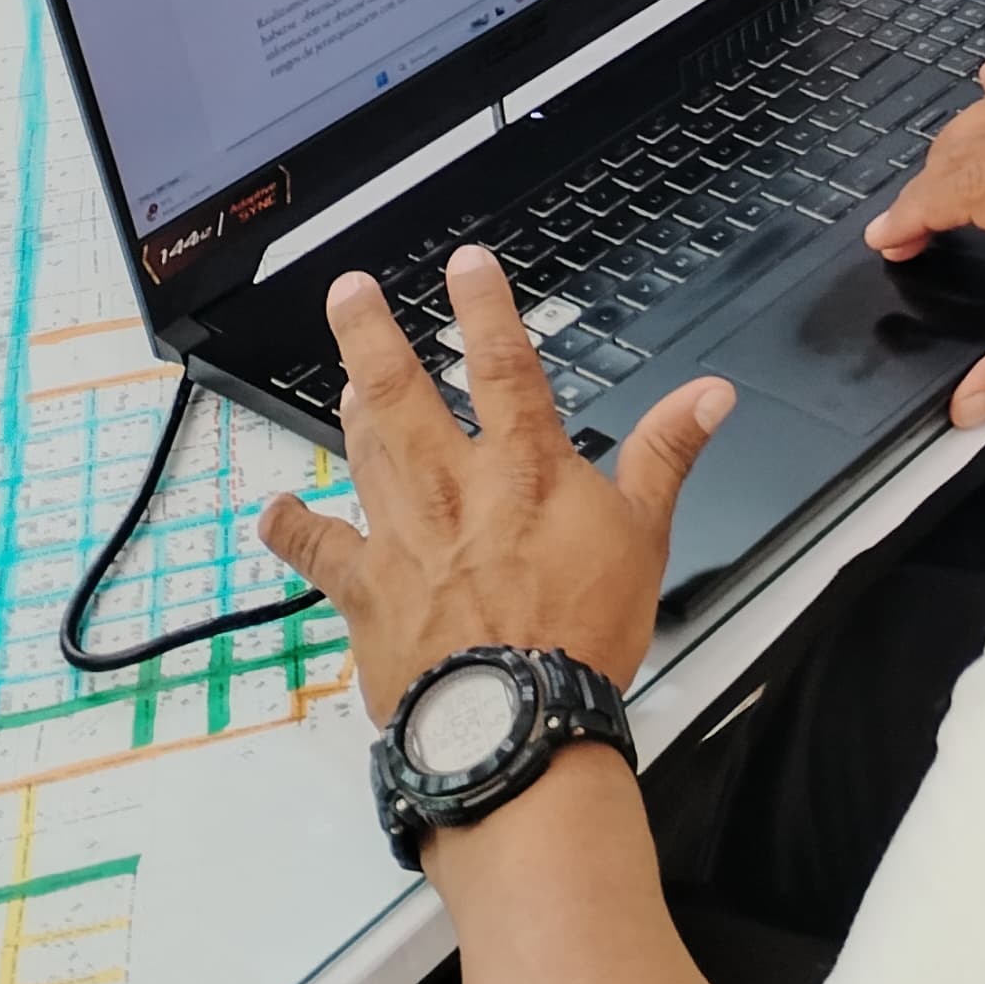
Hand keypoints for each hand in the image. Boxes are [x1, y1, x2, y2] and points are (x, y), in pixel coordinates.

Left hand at [257, 244, 729, 716]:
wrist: (514, 718)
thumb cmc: (581, 632)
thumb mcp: (645, 536)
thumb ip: (666, 455)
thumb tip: (710, 395)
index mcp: (525, 468)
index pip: (505, 366)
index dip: (485, 308)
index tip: (466, 264)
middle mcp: (453, 488)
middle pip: (402, 393)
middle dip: (372, 335)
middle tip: (349, 291)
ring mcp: (401, 536)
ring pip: (364, 451)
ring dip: (352, 408)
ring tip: (346, 375)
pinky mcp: (365, 589)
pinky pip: (319, 552)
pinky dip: (294, 530)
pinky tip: (274, 513)